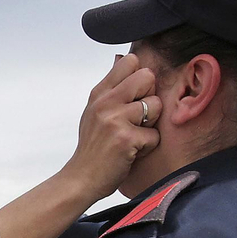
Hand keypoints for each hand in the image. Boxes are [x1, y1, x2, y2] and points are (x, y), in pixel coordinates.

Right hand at [58, 54, 162, 201]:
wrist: (81, 178)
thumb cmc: (93, 148)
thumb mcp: (94, 112)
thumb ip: (111, 88)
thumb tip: (123, 58)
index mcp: (99, 93)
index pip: (130, 61)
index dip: (140, 78)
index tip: (134, 96)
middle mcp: (105, 102)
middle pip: (147, 76)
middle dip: (150, 97)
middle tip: (137, 118)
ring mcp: (115, 119)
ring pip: (156, 106)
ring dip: (150, 125)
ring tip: (133, 136)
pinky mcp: (126, 139)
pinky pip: (155, 135)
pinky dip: (147, 147)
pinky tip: (132, 152)